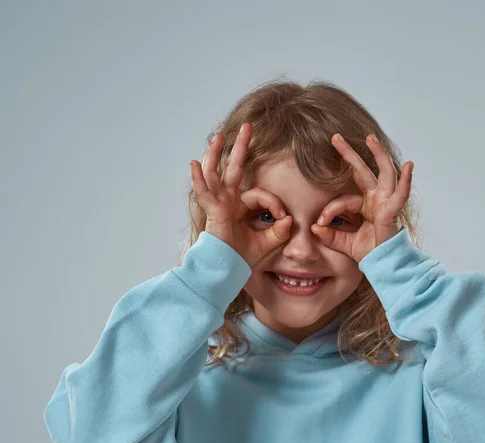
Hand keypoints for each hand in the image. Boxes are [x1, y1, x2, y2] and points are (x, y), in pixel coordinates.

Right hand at [190, 122, 291, 268]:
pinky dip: (199, 179)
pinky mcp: (212, 212)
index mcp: (240, 208)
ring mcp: (218, 204)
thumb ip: (280, 230)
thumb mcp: (268, 243)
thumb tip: (289, 219)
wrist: (228, 272)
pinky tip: (194, 163)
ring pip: (216, 174)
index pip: (260, 195)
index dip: (274, 204)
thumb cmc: (243, 259)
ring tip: (219, 137)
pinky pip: (204, 193)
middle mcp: (228, 202)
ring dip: (217, 154)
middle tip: (247, 127)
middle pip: (234, 169)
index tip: (283, 218)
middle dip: (241, 148)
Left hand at [311, 133, 413, 262]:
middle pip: (363, 171)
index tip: (318, 223)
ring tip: (370, 138)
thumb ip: (330, 235)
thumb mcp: (343, 242)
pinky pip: (401, 195)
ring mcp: (386, 203)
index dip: (330, 211)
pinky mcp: (393, 212)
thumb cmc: (368, 253)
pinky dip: (406, 181)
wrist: (383, 265)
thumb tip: (313, 228)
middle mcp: (376, 199)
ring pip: (384, 173)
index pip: (343, 200)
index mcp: (365, 205)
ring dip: (378, 155)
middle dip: (350, 154)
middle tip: (335, 137)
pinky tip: (409, 166)